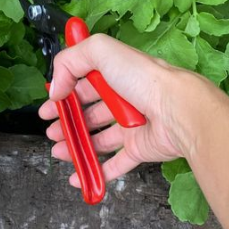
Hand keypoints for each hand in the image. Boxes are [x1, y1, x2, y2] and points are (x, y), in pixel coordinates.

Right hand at [39, 34, 189, 188]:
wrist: (179, 111)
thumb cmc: (144, 79)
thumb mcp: (101, 51)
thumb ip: (70, 60)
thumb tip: (56, 88)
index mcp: (117, 74)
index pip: (84, 83)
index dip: (64, 93)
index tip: (49, 104)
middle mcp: (124, 99)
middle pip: (89, 112)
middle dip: (67, 121)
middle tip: (51, 130)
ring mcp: (131, 126)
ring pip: (98, 139)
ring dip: (76, 145)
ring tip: (58, 151)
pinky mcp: (139, 149)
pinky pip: (115, 164)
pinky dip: (96, 171)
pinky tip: (79, 176)